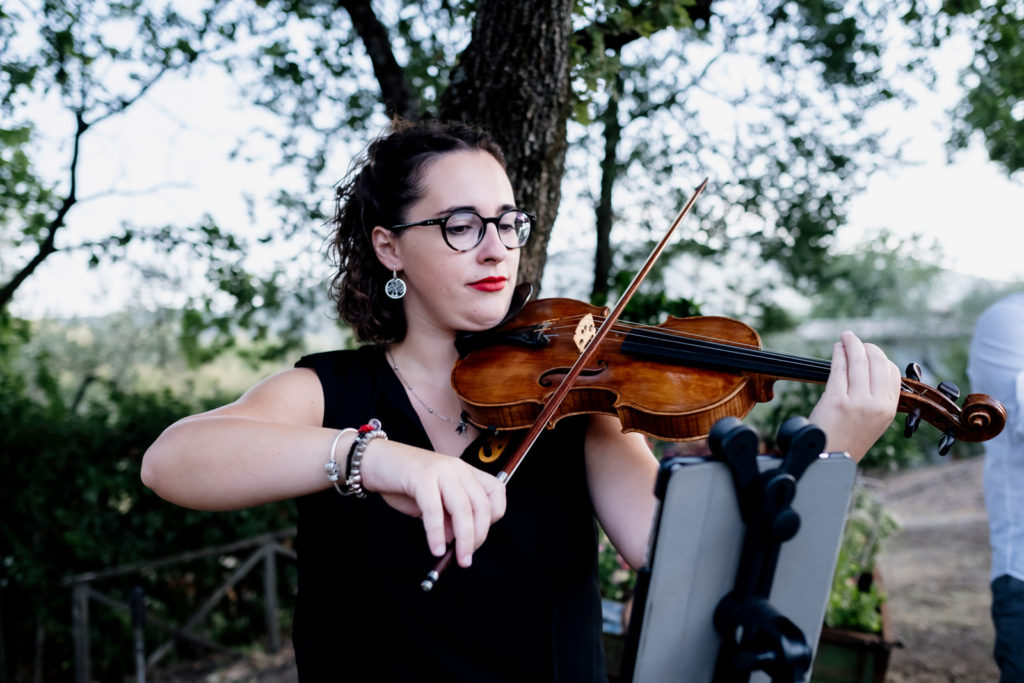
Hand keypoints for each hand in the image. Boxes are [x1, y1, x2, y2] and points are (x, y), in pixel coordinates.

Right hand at [359, 440, 505, 567]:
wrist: (376, 461)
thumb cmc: (405, 482)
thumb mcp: (433, 501)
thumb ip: (448, 517)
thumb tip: (457, 540)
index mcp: (465, 472)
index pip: (496, 491)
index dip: (494, 516)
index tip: (479, 534)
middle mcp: (458, 469)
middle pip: (482, 505)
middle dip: (478, 536)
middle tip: (468, 557)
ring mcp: (441, 471)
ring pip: (463, 509)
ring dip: (464, 539)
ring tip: (459, 558)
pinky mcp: (421, 478)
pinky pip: (434, 510)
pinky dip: (436, 533)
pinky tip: (436, 548)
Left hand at [809, 331, 900, 461]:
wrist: (828, 458)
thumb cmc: (846, 439)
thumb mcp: (872, 422)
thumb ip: (875, 399)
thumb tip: (869, 370)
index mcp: (889, 409)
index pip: (892, 373)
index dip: (880, 358)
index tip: (869, 352)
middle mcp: (877, 404)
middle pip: (877, 363)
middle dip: (866, 347)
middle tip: (855, 340)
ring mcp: (858, 402)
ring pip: (858, 362)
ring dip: (851, 345)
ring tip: (845, 338)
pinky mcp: (837, 400)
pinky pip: (839, 369)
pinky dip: (839, 355)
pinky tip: (837, 349)